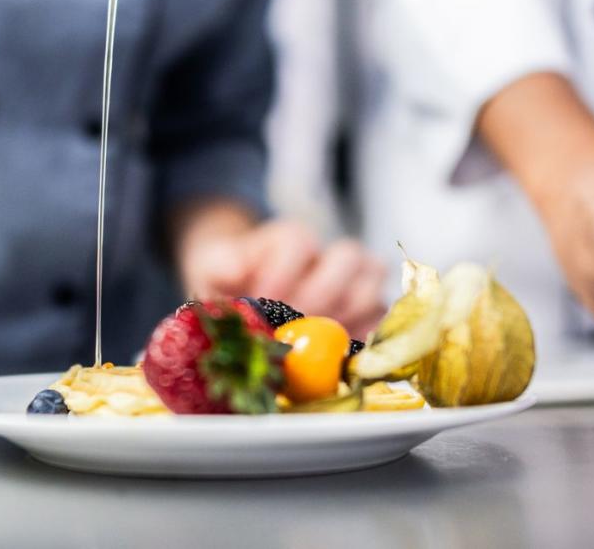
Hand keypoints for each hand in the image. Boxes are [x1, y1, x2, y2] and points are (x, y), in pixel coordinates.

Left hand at [181, 219, 388, 339]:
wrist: (243, 295)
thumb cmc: (231, 281)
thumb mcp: (213, 267)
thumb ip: (221, 264)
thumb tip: (236, 271)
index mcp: (291, 238)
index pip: (299, 241)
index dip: (282, 272)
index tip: (262, 299)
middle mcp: (328, 255)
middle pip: (348, 257)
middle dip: (319, 294)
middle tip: (293, 324)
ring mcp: (353, 283)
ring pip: (373, 284)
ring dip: (346, 314)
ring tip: (315, 340)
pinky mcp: (364, 314)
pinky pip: (380, 319)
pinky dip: (364, 335)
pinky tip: (335, 354)